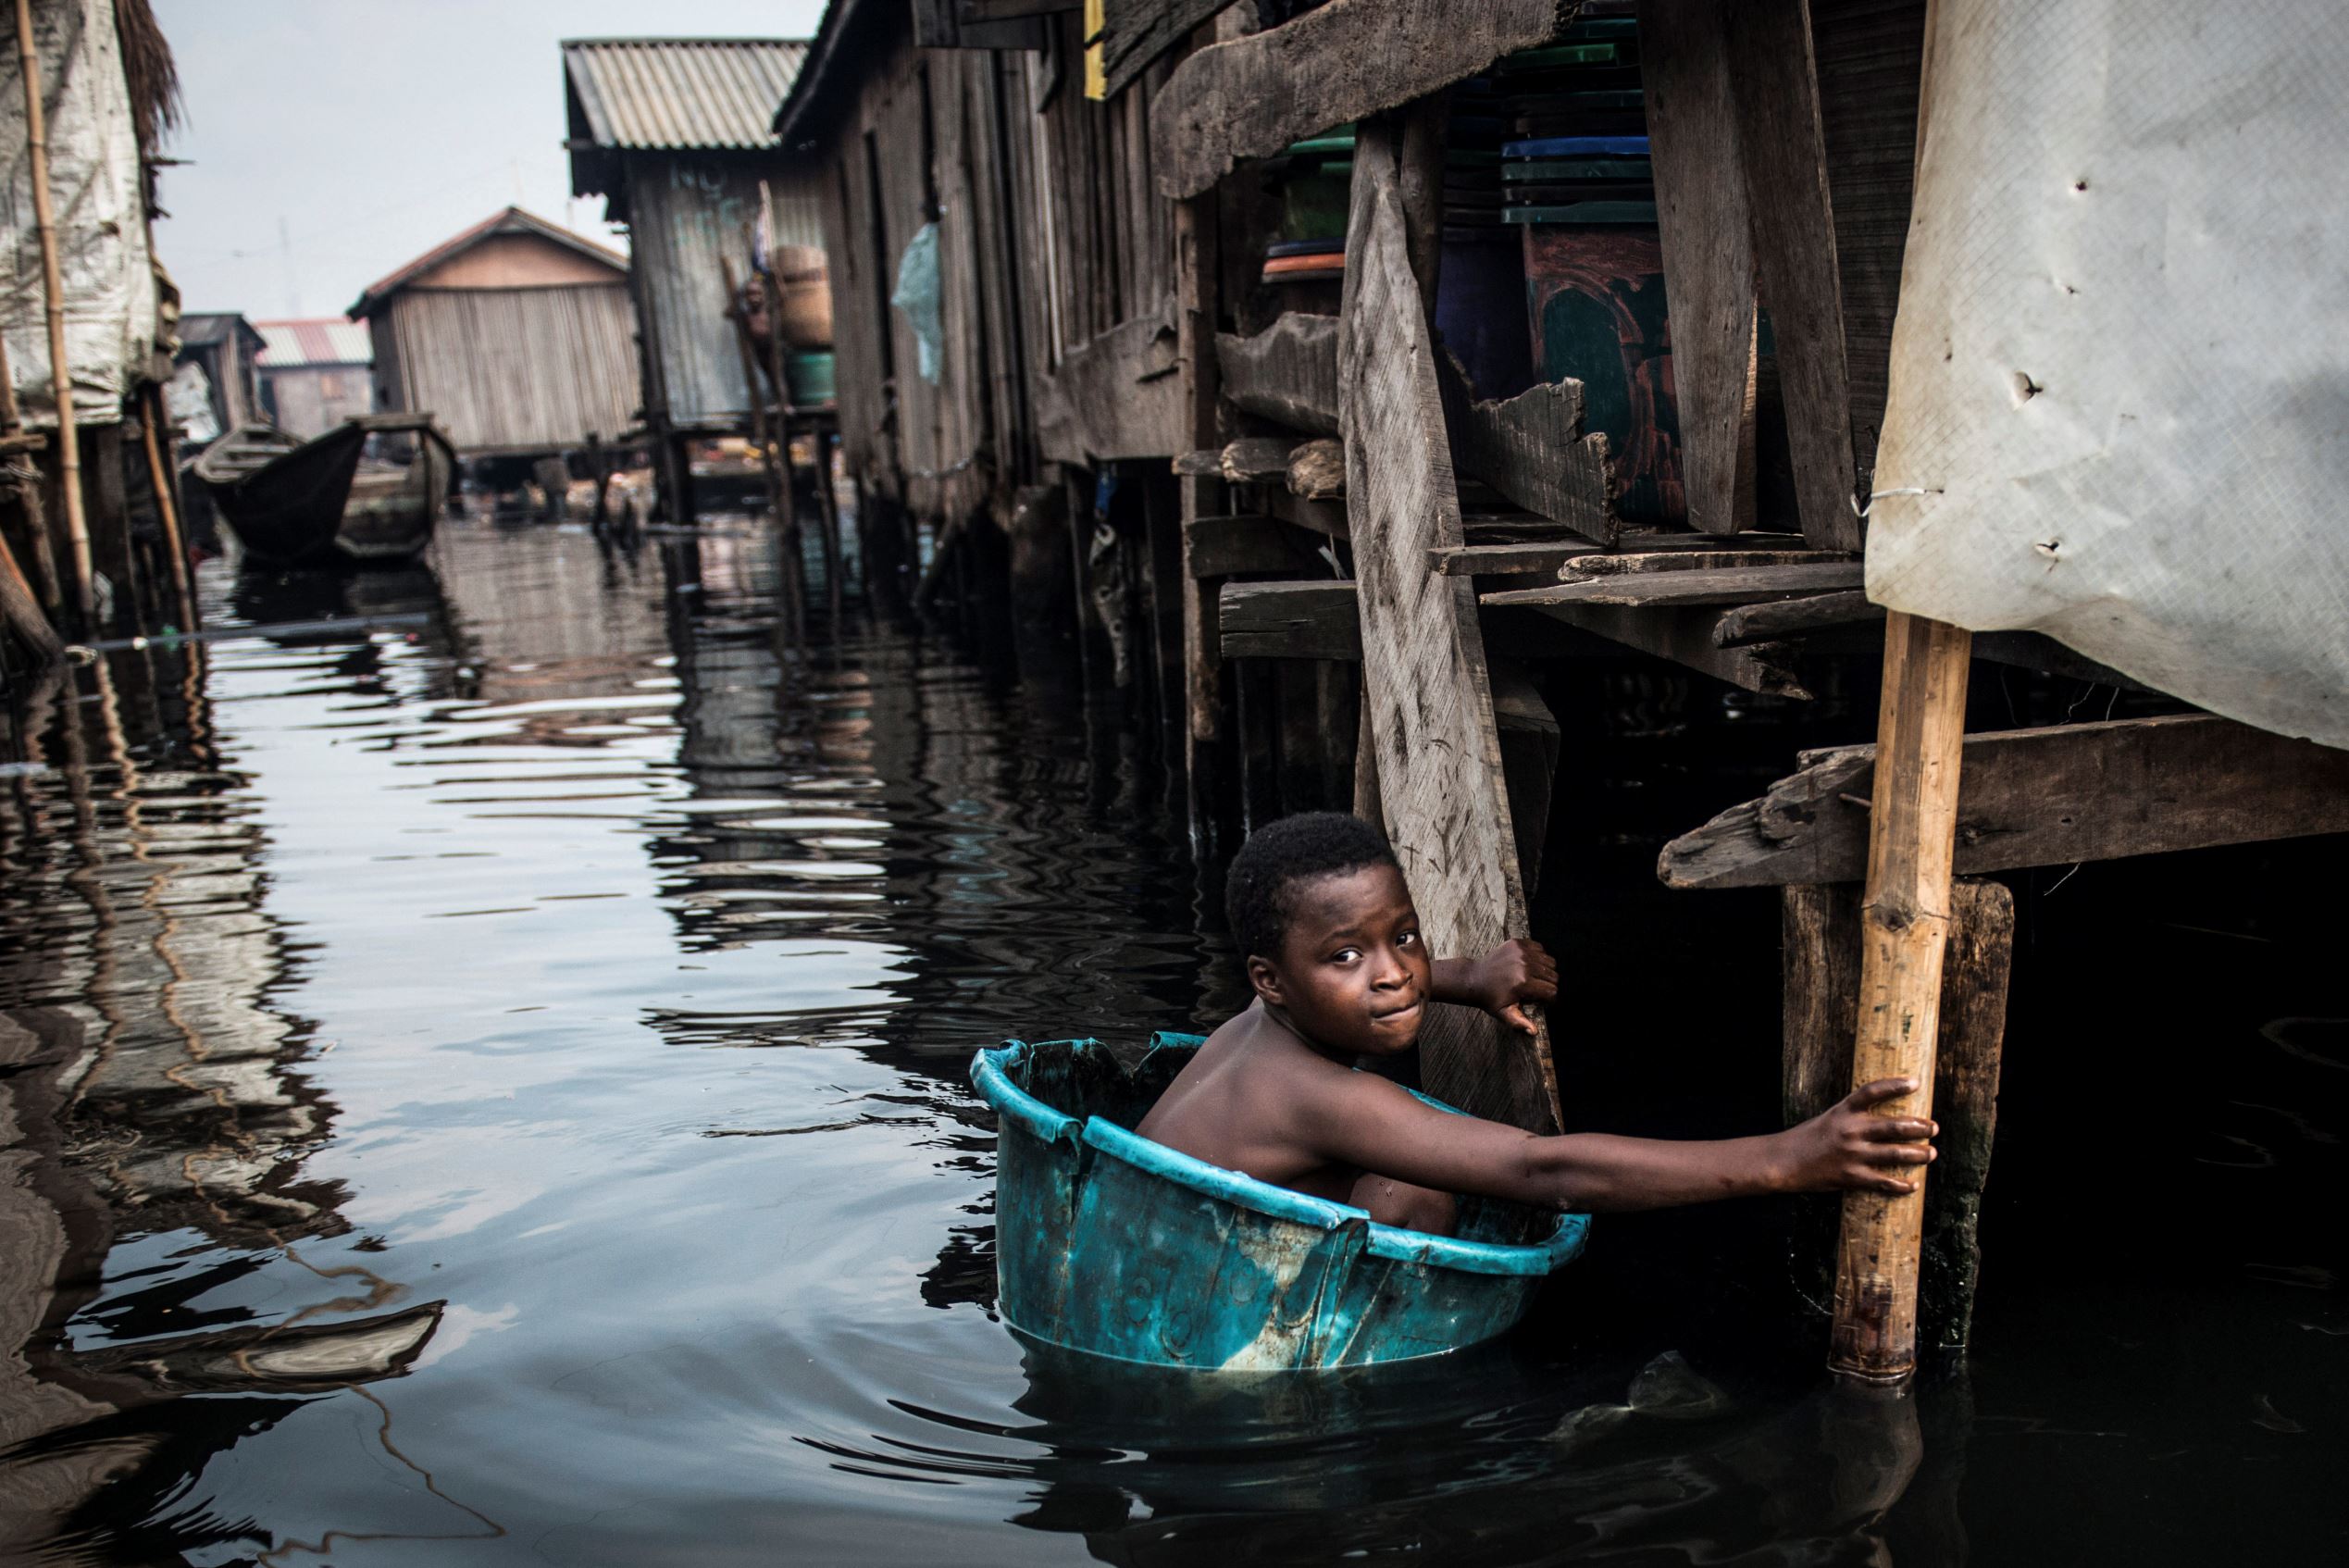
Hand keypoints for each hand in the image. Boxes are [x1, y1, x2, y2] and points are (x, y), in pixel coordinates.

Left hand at [1466, 938, 1557, 1034]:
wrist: (1474, 978)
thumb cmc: (1490, 999)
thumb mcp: (1504, 1014)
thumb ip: (1520, 1023)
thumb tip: (1534, 1031)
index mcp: (1523, 984)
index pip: (1552, 991)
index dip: (1551, 999)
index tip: (1545, 1001)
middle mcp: (1525, 966)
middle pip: (1553, 976)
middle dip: (1549, 985)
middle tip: (1538, 990)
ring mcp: (1521, 952)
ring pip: (1550, 961)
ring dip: (1546, 971)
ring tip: (1534, 978)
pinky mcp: (1517, 943)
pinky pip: (1540, 948)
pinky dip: (1539, 956)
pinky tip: (1529, 965)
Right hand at [1779, 1078, 1936, 1194]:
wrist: (1784, 1161)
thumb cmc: (1807, 1138)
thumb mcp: (1830, 1118)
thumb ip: (1853, 1116)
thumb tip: (1883, 1118)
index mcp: (1844, 1111)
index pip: (1873, 1092)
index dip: (1895, 1085)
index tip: (1915, 1083)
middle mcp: (1851, 1130)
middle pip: (1894, 1126)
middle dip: (1920, 1127)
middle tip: (1934, 1128)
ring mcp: (1852, 1154)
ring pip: (1896, 1153)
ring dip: (1919, 1154)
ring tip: (1932, 1153)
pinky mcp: (1851, 1176)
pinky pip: (1883, 1181)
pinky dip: (1901, 1185)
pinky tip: (1912, 1185)